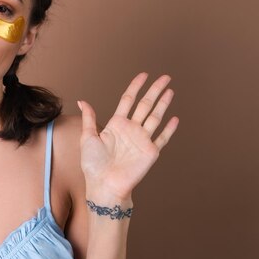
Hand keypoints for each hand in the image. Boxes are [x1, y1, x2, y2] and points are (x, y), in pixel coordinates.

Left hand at [77, 72, 178, 200]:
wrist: (104, 184)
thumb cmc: (93, 164)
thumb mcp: (87, 138)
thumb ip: (90, 119)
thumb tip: (83, 101)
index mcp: (116, 124)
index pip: (128, 100)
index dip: (136, 87)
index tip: (143, 75)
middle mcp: (131, 129)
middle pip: (145, 104)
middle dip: (155, 90)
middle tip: (165, 77)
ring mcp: (142, 140)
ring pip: (155, 117)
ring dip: (163, 104)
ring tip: (170, 90)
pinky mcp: (150, 152)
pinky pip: (162, 138)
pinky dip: (169, 129)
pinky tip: (175, 118)